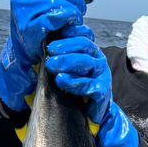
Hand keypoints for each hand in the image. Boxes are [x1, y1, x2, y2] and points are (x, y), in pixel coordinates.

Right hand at [0, 0, 85, 110]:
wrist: (26, 51)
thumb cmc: (39, 22)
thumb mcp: (41, 0)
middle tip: (81, 8)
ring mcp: (22, 12)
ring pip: (58, 3)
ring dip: (74, 11)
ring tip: (76, 18)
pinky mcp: (29, 28)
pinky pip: (55, 17)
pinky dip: (68, 20)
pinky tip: (72, 24)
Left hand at [46, 27, 137, 146]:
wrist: (90, 111)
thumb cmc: (75, 87)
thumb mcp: (67, 68)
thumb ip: (60, 55)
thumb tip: (44, 43)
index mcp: (91, 51)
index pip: (83, 36)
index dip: (70, 35)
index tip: (53, 38)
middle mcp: (98, 60)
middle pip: (85, 47)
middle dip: (66, 48)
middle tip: (50, 52)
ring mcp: (102, 75)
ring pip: (87, 63)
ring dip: (67, 62)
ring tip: (51, 65)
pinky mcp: (102, 91)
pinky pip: (89, 84)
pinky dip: (74, 82)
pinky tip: (60, 80)